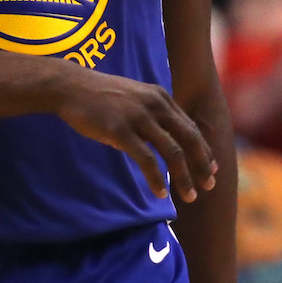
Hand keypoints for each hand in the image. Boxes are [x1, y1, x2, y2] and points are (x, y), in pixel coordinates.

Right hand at [53, 69, 215, 201]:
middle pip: (189, 140)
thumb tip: (167, 138)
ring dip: (184, 177)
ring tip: (190, 196)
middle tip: (209, 186)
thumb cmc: (101, 95)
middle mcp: (155, 105)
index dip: (203, 150)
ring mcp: (138, 117)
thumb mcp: (134, 97)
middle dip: (202, 165)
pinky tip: (160, 193)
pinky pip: (146, 159)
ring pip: (172, 151)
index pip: (190, 127)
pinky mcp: (120, 130)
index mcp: (160, 97)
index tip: (210, 169)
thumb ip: (153, 112)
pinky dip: (156, 178)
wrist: (71, 86)